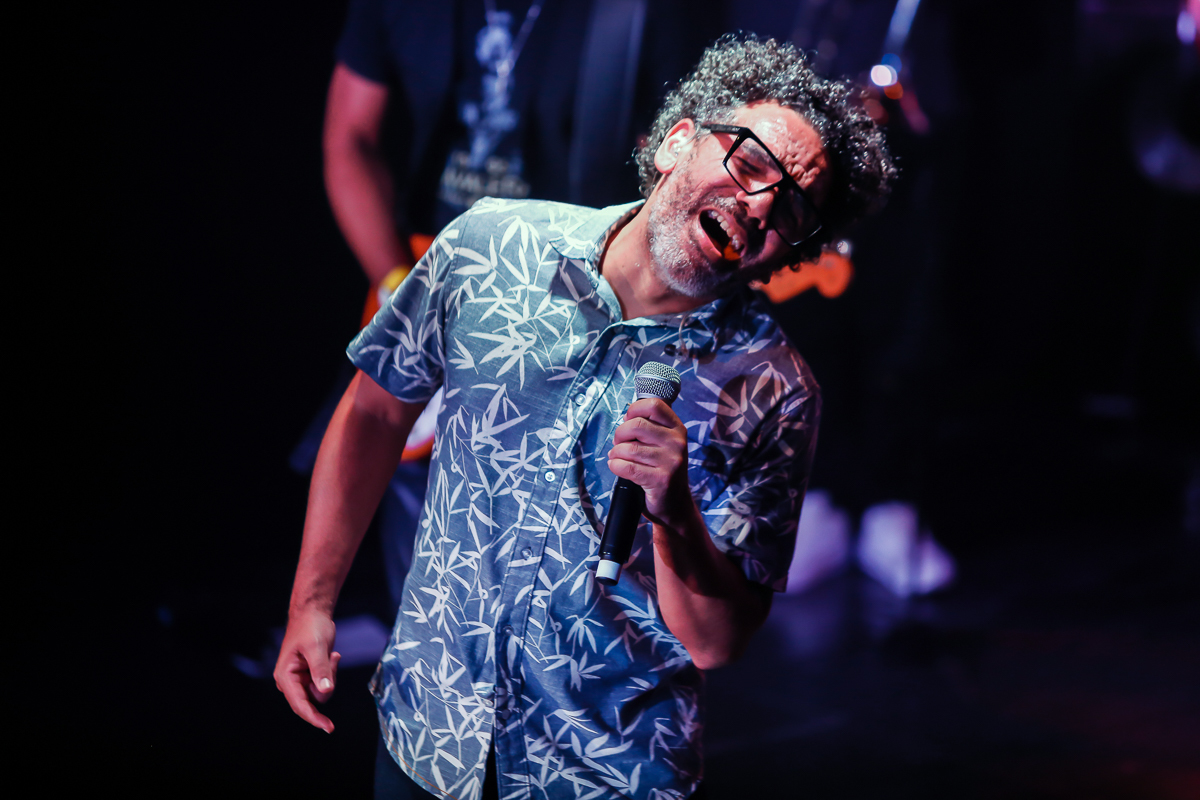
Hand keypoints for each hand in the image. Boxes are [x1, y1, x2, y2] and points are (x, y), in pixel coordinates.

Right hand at [273, 610, 341, 732]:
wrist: (312, 614)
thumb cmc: (311, 627)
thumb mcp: (316, 647)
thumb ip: (320, 670)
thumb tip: (326, 691)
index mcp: (285, 677)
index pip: (300, 704)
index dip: (314, 717)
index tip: (329, 727)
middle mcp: (290, 682)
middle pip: (313, 700)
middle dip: (326, 685)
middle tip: (332, 660)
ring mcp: (299, 680)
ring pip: (321, 693)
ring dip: (330, 676)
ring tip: (331, 655)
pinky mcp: (309, 676)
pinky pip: (324, 684)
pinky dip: (331, 673)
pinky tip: (332, 656)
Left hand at [607, 398, 690, 528]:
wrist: (674, 504)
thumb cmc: (662, 470)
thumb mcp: (663, 444)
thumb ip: (649, 427)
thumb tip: (626, 417)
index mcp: (677, 428)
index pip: (654, 405)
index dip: (634, 410)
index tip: (628, 420)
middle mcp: (677, 442)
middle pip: (637, 425)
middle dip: (620, 434)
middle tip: (619, 444)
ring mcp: (671, 461)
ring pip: (628, 448)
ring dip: (615, 454)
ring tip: (618, 458)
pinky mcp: (660, 479)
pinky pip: (626, 467)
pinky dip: (615, 466)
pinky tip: (618, 468)